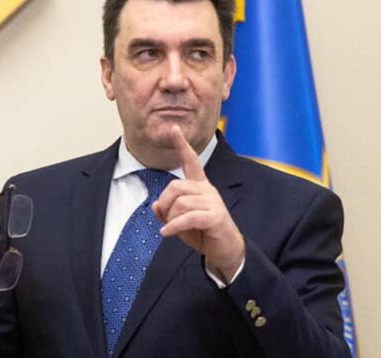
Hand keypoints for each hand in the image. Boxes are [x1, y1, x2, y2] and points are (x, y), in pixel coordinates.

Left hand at [152, 126, 244, 282]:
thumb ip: (167, 211)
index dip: (182, 145)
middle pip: (175, 186)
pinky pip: (188, 217)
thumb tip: (154, 204)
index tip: (174, 129)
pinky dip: (174, 226)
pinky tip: (166, 233)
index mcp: (200, 186)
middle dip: (164, 203)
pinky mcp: (216, 217)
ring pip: (181, 202)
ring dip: (170, 218)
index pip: (191, 161)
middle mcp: (207, 190)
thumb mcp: (180, 221)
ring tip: (171, 228)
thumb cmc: (202, 233)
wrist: (226, 250)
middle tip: (164, 218)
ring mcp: (213, 202)